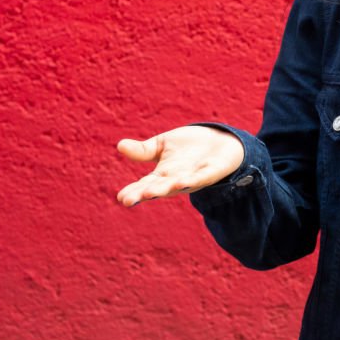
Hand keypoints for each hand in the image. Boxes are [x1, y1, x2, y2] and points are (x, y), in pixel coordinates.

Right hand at [115, 126, 244, 206]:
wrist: (220, 140)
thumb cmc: (189, 146)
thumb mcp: (162, 144)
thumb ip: (143, 150)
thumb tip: (119, 145)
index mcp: (163, 174)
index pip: (145, 184)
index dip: (133, 191)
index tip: (121, 198)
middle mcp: (176, 179)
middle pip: (159, 188)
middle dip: (145, 193)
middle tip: (129, 200)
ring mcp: (194, 177)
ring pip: (178, 185)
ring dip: (165, 189)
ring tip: (149, 192)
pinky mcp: (211, 172)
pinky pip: (200, 178)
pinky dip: (192, 180)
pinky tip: (182, 182)